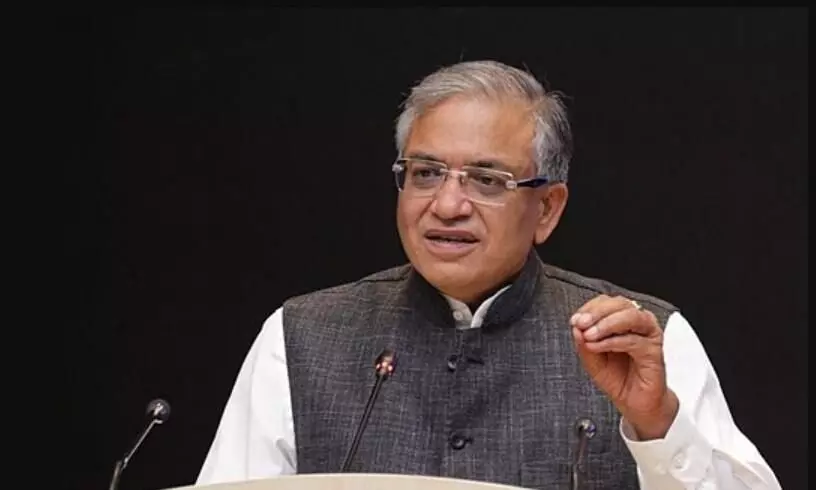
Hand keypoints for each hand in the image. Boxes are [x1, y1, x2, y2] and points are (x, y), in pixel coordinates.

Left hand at [570, 294, 678, 439]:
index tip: (575, 320)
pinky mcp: (654, 351)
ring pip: (631, 316)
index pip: (606, 302)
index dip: (589, 308)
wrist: (635, 404)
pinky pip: (633, 340)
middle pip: (619, 303)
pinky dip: (611, 341)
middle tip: (580, 324)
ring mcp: (649, 335)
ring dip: (606, 323)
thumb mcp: (592, 361)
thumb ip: (584, 343)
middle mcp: (638, 324)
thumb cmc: (617, 378)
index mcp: (622, 320)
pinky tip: (597, 347)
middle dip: (597, 312)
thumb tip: (576, 327)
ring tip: (589, 335)